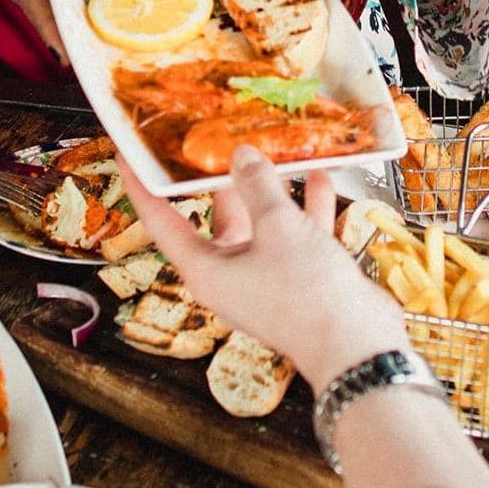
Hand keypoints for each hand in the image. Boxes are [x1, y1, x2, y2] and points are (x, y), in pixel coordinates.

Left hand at [119, 149, 408, 393]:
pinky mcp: (300, 278)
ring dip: (272, 191)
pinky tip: (318, 179)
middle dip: (224, 180)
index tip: (132, 156)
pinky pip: (298, 236)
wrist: (356, 345)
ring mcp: (267, 278)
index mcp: (206, 268)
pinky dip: (306, 207)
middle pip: (219, 218)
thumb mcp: (280, 227)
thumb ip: (258, 186)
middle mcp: (231, 274)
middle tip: (220, 142)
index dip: (145, 186)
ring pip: (262, 224)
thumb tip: (242, 157)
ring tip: (277, 154)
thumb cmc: (307, 294)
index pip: (162, 221)